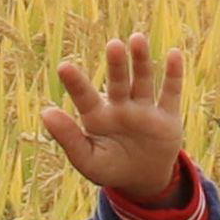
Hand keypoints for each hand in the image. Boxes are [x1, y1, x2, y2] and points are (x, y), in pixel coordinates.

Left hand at [39, 37, 193, 204]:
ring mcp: (144, 110)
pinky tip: (174, 54)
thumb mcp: (87, 159)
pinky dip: (173, 74)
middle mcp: (120, 107)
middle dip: (116, 64)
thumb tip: (45, 112)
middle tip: (113, 45)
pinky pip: (170, 93)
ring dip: (141, 61)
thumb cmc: (109, 168)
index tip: (64, 67)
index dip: (75, 82)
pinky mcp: (167, 117)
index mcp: (97, 117)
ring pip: (143, 81)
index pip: (85, 96)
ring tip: (137, 39)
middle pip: (118, 82)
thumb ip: (68, 137)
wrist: (142, 180)